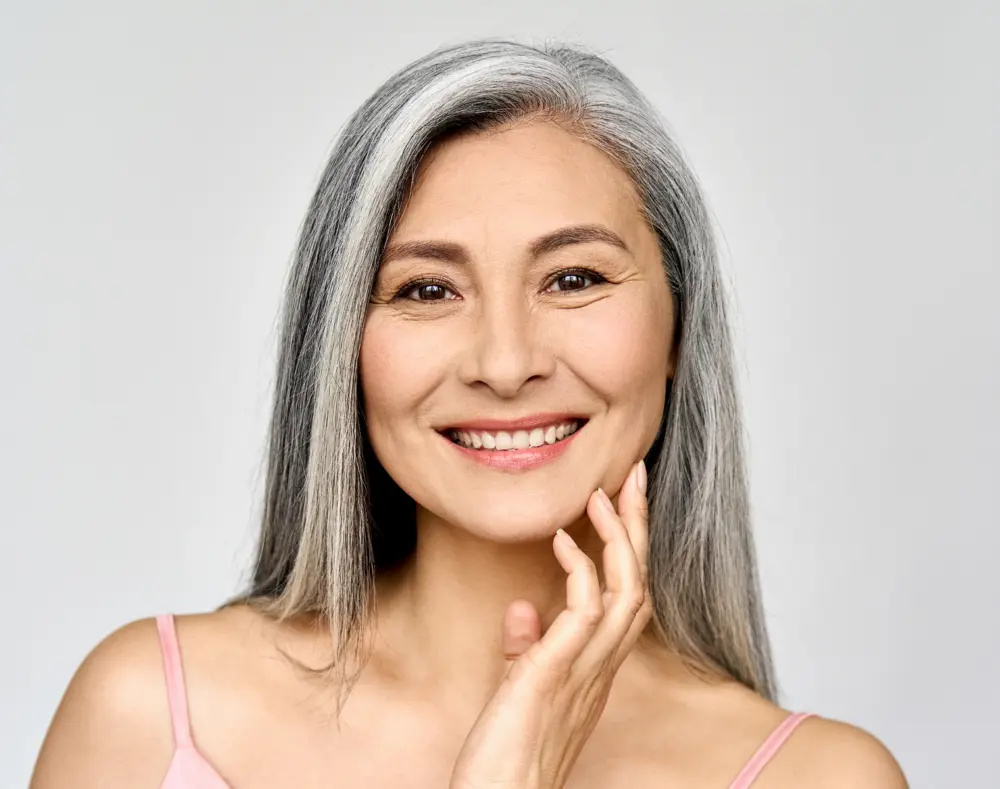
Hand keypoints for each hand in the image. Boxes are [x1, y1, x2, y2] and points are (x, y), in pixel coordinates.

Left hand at [449, 459, 651, 788]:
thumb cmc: (506, 754)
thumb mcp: (520, 690)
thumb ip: (526, 649)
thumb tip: (522, 610)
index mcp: (596, 668)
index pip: (628, 596)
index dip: (631, 547)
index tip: (622, 502)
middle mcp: (602, 668)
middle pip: (640, 583)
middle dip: (639, 526)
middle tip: (635, 476)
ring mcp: (584, 671)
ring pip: (628, 591)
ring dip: (620, 537)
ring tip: (604, 492)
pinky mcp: (556, 674)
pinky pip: (585, 610)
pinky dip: (580, 568)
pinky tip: (561, 539)